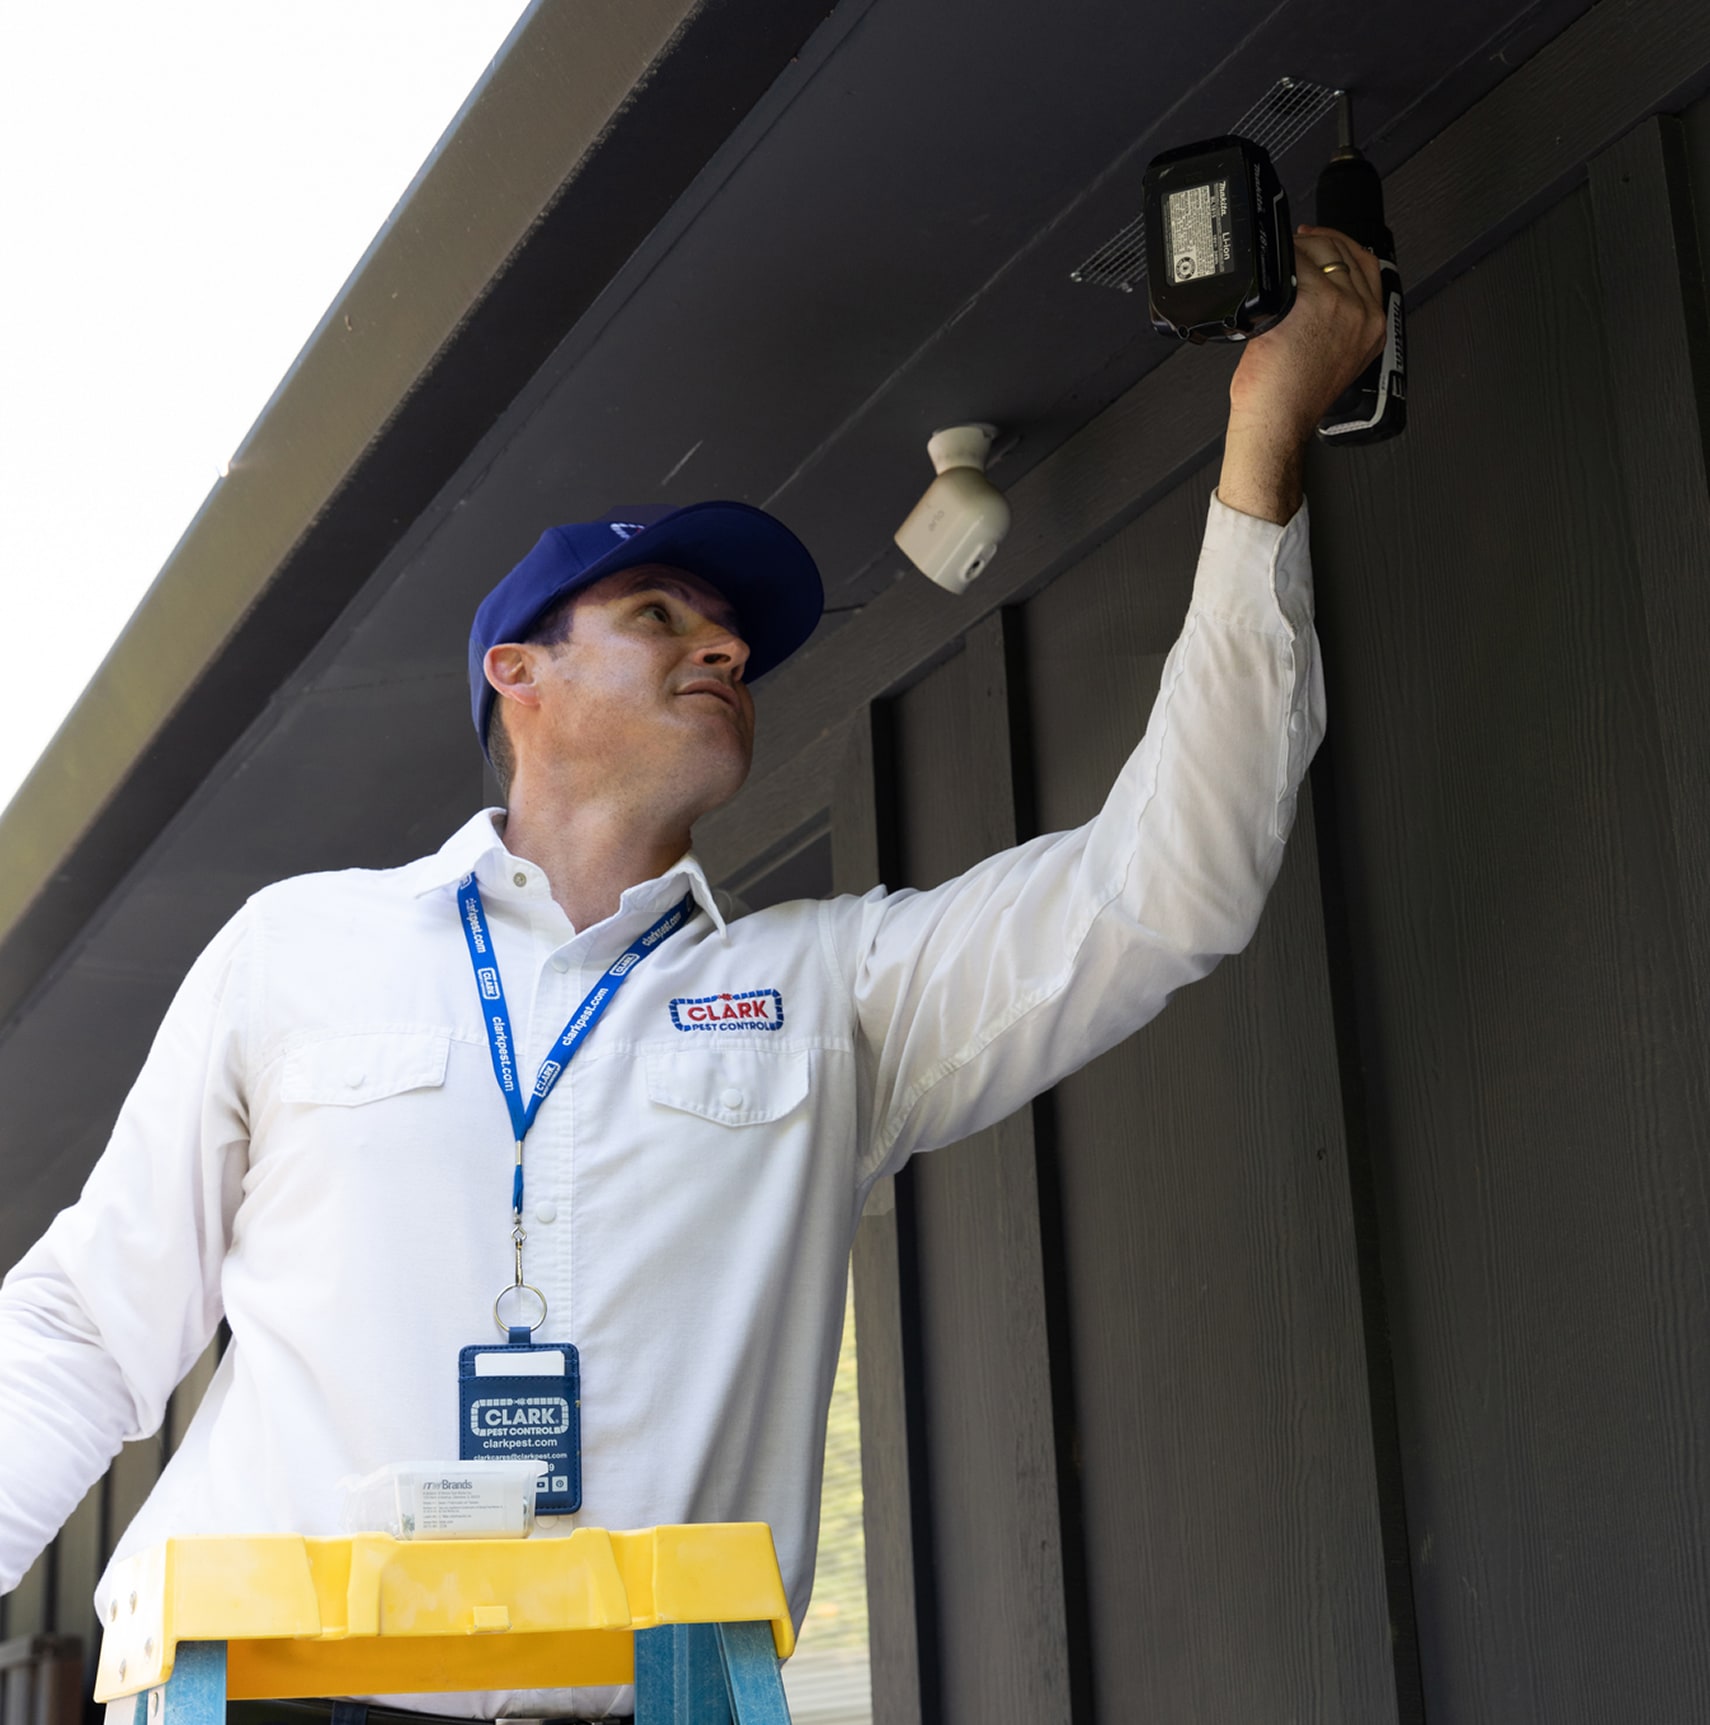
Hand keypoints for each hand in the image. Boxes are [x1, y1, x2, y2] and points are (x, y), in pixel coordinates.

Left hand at [1218, 226, 1387, 523]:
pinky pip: (1294, 263)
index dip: (1343, 246)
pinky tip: (1267, 272)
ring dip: (1297, 249)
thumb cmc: (1295, 400)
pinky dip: (1279, 262)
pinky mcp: (1309, 300)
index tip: (1321, 243)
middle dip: (1318, 242)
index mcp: (1373, 328)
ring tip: (1279, 261)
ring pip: (1322, 253)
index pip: (1368, 265)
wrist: (1277, 422)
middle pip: (1346, 253)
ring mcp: (1338, 304)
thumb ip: (1337, 324)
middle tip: (1295, 246)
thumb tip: (1315, 296)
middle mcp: (1362, 313)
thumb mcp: (1334, 359)